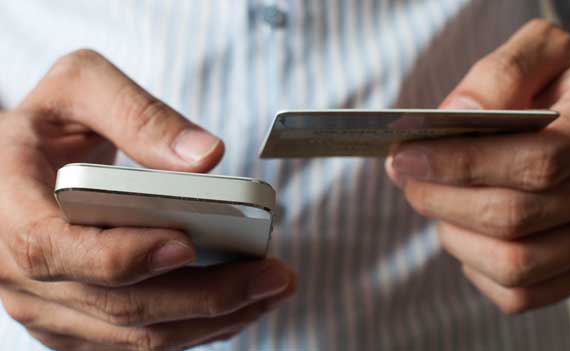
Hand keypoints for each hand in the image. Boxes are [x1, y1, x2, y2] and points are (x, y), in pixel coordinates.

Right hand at [0, 49, 295, 349]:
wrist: (20, 164)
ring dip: (214, 319)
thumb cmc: (49, 124)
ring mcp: (50, 307)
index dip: (124, 255)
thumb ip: (137, 114)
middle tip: (274, 275)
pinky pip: (139, 341)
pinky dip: (196, 328)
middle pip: (119, 305)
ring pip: (136, 335)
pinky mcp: (77, 322)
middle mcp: (21, 272)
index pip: (55, 249)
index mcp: (9, 206)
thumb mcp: (80, 89)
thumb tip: (207, 157)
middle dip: (207, 297)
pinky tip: (240, 303)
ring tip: (271, 290)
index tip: (189, 243)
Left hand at [386, 19, 569, 313]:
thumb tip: (456, 114)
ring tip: (436, 199)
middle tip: (406, 176)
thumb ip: (502, 73)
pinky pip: (521, 294)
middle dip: (440, 198)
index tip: (404, 155)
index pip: (534, 162)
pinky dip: (477, 268)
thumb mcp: (543, 53)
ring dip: (453, 234)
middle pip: (513, 217)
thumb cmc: (561, 86)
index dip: (460, 163)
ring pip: (514, 264)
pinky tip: (466, 231)